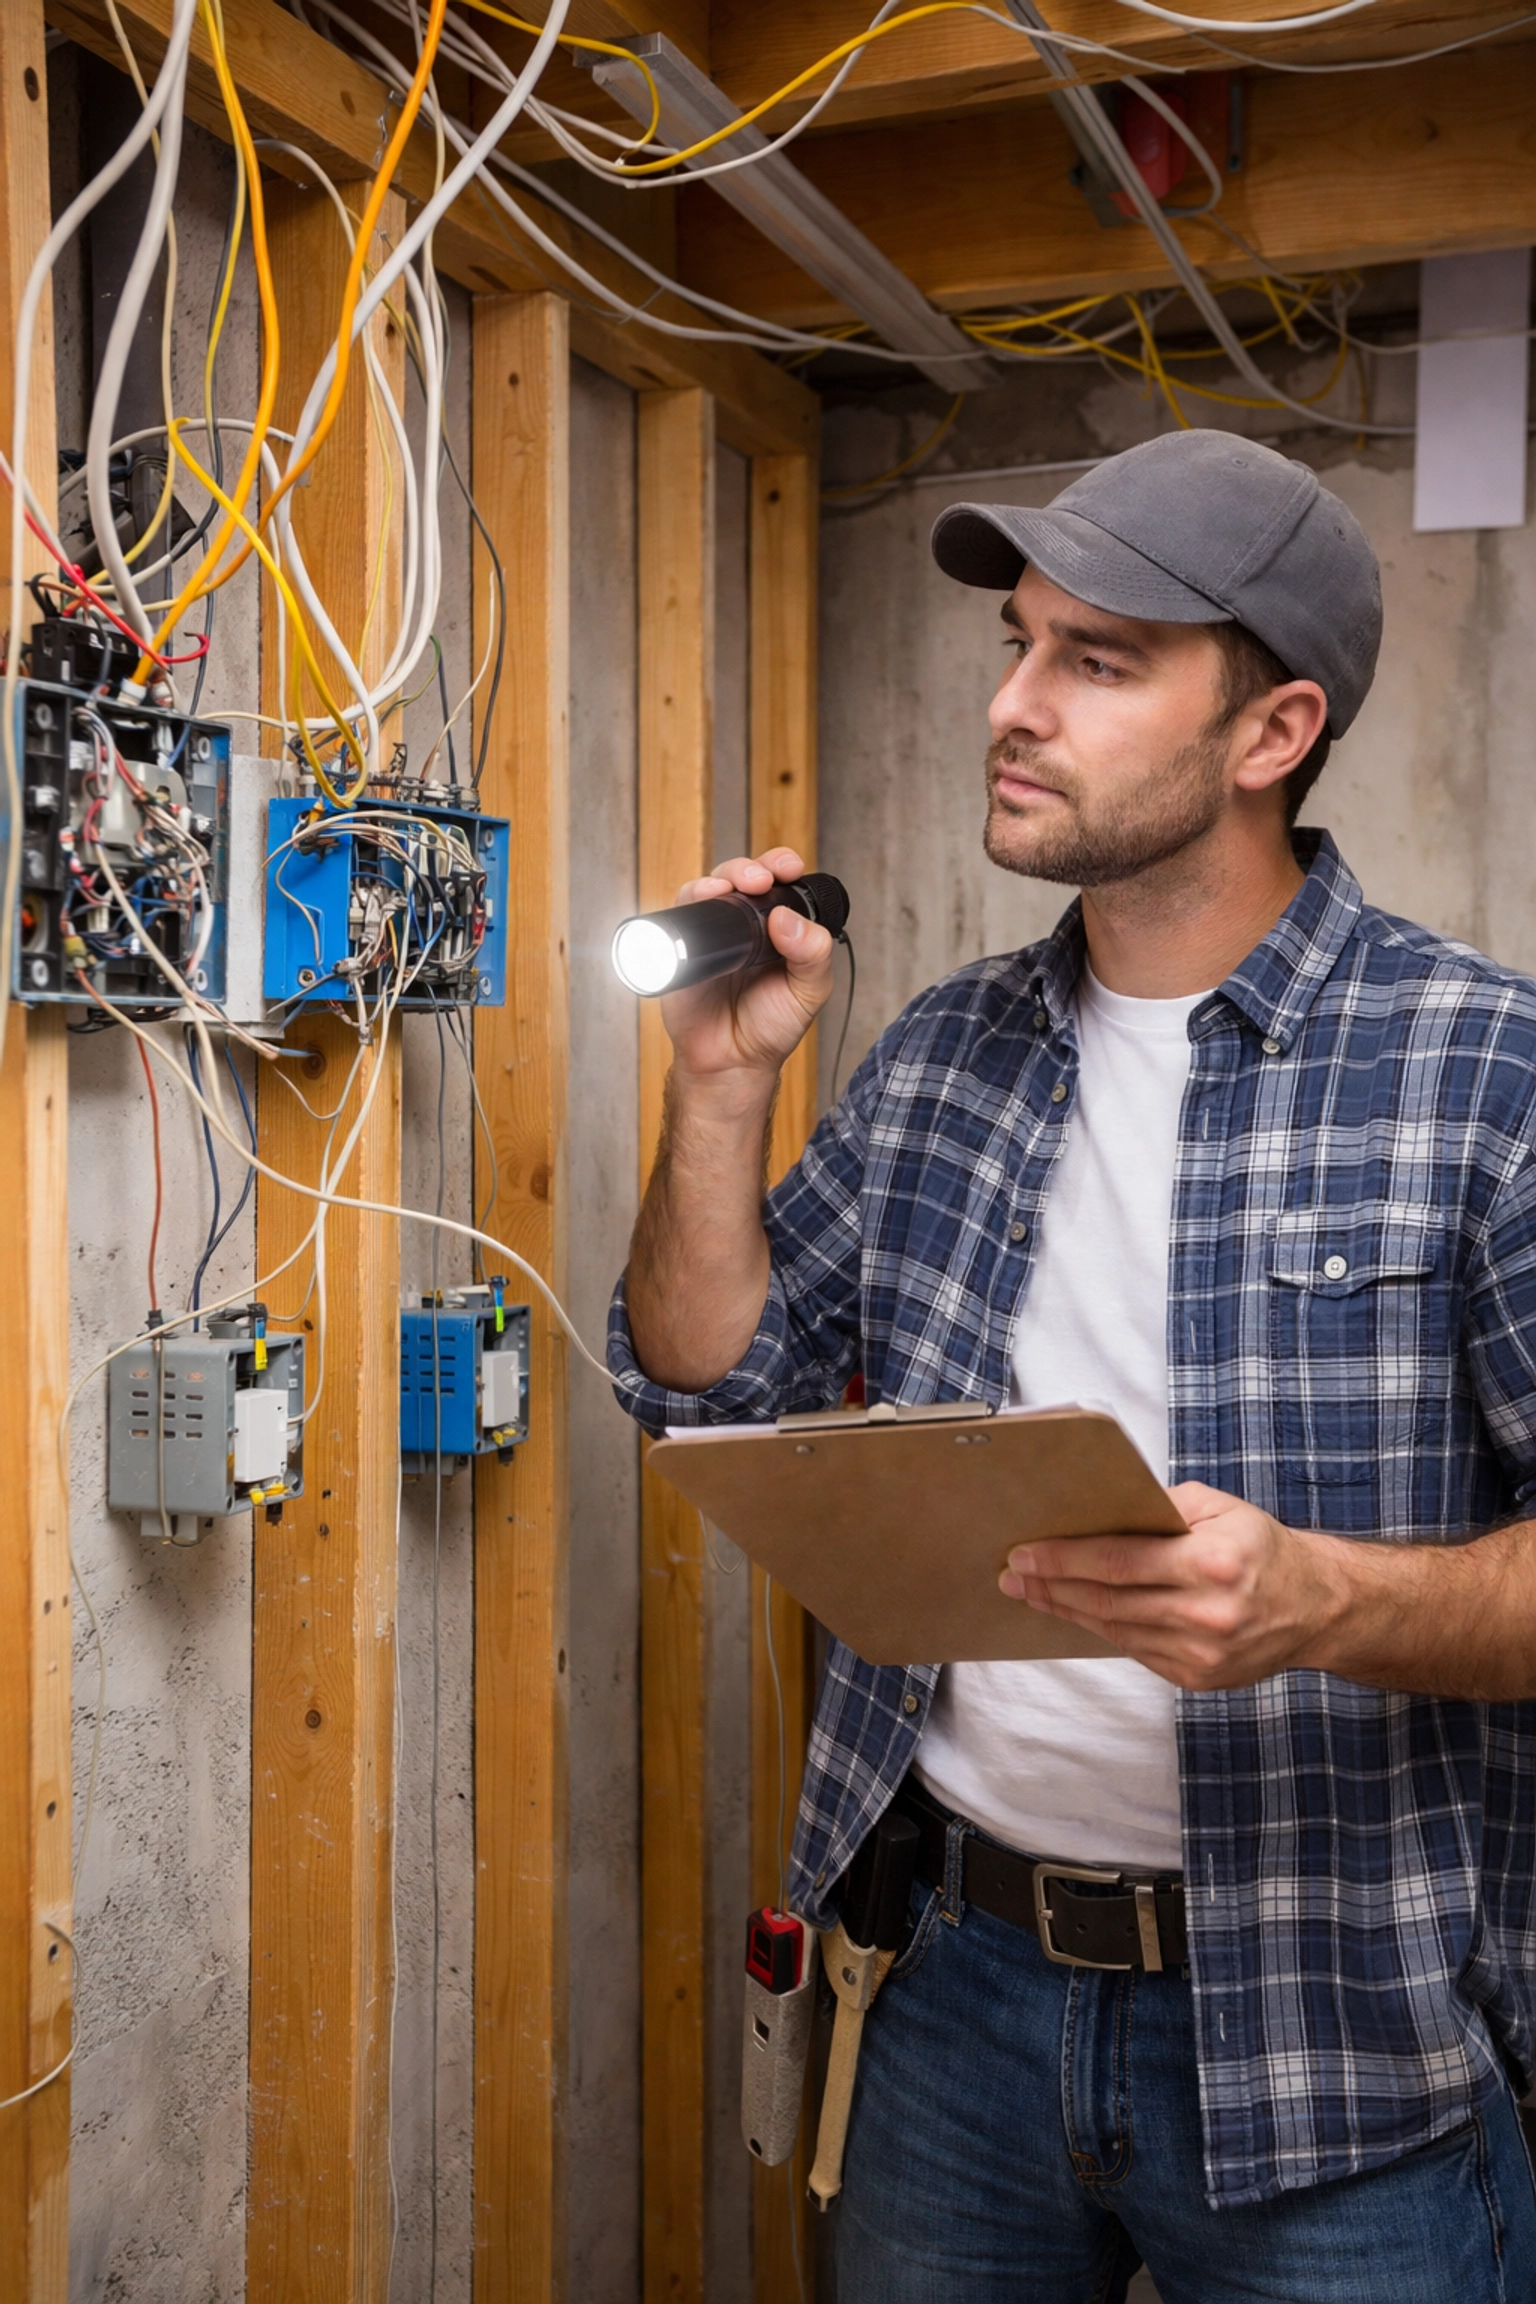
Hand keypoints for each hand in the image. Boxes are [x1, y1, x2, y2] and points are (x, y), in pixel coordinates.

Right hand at [660, 848, 835, 1087]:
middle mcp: (742, 925)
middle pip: (741, 876)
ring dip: (718, 878)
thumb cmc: (770, 1027)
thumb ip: (812, 955)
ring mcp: (709, 934)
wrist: (730, 1063)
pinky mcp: (681, 948)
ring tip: (728, 888)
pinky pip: (679, 916)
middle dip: (750, 868)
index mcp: (777, 928)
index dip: (781, 865)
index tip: (789, 868)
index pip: (780, 883)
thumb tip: (786, 917)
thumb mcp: (808, 993)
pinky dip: (687, 902)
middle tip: (760, 881)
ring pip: (708, 888)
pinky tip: (699, 902)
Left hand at [998, 1482, 1349, 1690]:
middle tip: (1012, 1575)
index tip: (1023, 1553)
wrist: (1316, 1606)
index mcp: (1211, 1563)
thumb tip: (1096, 1513)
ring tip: (1031, 1593)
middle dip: (1051, 1587)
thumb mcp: (1218, 1507)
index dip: (1063, 1559)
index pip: (1117, 1561)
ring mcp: (1202, 1654)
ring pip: (1115, 1630)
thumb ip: (1158, 1507)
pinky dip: (1102, 1629)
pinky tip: (1075, 1612)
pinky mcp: (1198, 1678)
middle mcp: (1207, 1614)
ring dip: (1066, 1611)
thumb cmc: (1261, 1546)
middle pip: (1107, 1601)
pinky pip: (1135, 1650)